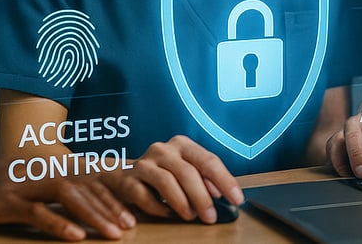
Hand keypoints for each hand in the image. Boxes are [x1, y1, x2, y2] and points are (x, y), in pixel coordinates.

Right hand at [0, 157, 135, 240]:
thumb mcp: (27, 182)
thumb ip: (53, 188)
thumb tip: (85, 200)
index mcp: (49, 166)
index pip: (89, 176)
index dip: (113, 193)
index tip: (132, 210)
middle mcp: (41, 171)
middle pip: (85, 185)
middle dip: (110, 205)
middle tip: (130, 226)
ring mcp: (23, 185)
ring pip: (67, 195)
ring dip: (93, 214)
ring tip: (111, 233)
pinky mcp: (4, 202)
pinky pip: (37, 212)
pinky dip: (58, 224)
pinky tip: (75, 237)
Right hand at [100, 135, 243, 223]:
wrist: (124, 174)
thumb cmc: (162, 173)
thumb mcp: (185, 170)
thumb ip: (203, 179)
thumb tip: (221, 195)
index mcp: (181, 144)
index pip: (208, 160)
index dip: (225, 180)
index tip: (237, 199)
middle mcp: (162, 150)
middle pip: (187, 172)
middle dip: (202, 197)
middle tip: (211, 217)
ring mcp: (144, 164)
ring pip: (166, 182)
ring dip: (182, 203)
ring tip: (191, 216)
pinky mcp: (128, 180)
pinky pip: (145, 196)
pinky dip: (159, 209)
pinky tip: (168, 215)